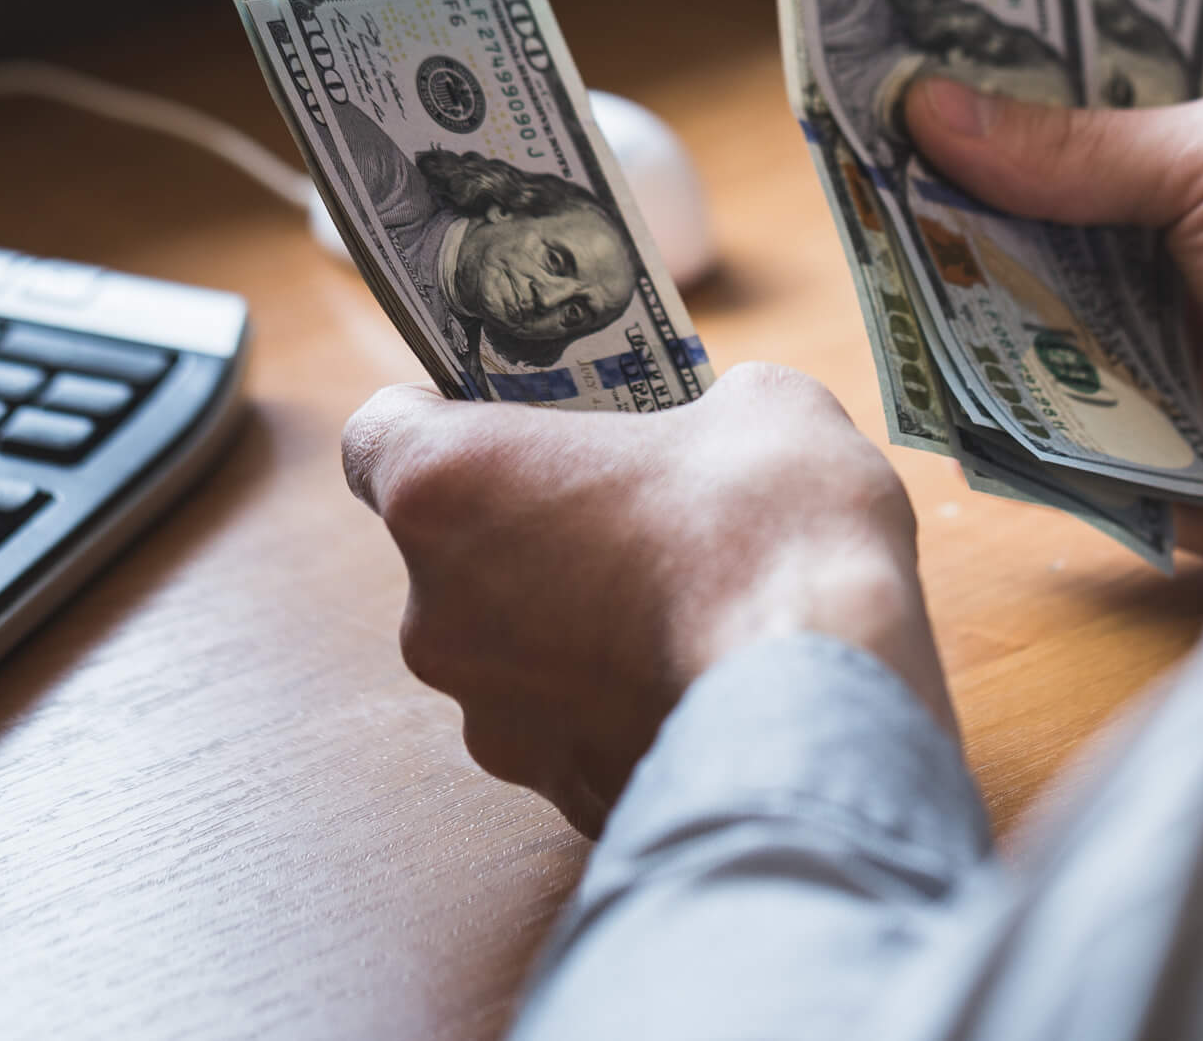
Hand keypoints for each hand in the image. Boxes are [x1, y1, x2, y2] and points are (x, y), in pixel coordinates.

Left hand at [341, 363, 954, 834]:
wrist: (826, 706)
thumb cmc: (771, 532)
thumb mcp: (758, 407)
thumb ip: (700, 410)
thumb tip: (722, 433)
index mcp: (448, 488)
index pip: (375, 437)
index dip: (440, 419)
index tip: (506, 417)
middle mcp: (438, 614)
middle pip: (453, 554)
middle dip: (531, 529)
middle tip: (630, 506)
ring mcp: (492, 719)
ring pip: (514, 650)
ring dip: (576, 623)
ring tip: (683, 600)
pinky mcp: (557, 795)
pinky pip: (577, 727)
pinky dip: (622, 700)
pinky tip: (704, 672)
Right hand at [905, 78, 1202, 558]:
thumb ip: (1081, 146)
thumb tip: (935, 106)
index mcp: (1174, 167)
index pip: (1047, 124)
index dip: (971, 100)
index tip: (880, 65)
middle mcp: (1140, 259)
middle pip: (1005, 227)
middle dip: (936, 202)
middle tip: (848, 162)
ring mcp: (1127, 356)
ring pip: (1004, 325)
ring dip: (951, 302)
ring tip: (875, 258)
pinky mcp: (1126, 453)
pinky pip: (1033, 429)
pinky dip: (989, 406)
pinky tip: (933, 370)